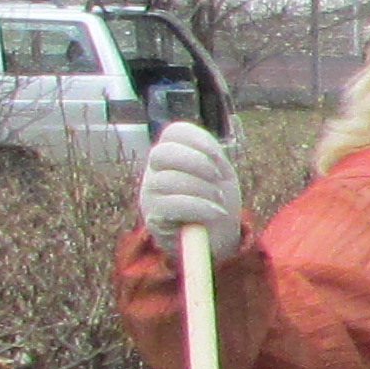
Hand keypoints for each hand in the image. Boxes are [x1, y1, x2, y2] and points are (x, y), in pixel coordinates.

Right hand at [137, 120, 244, 256]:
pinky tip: (216, 212)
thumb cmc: (215, 200)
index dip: (199, 140)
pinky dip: (199, 207)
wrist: (214, 236)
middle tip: (218, 177)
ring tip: (219, 200)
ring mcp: (150, 193)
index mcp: (173, 153)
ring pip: (168, 180)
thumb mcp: (219, 175)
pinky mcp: (154, 217)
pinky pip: (171, 205)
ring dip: (202, 189)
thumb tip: (211, 156)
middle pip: (162, 153)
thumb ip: (213, 158)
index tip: (219, 158)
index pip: (175, 132)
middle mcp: (155, 170)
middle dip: (197, 162)